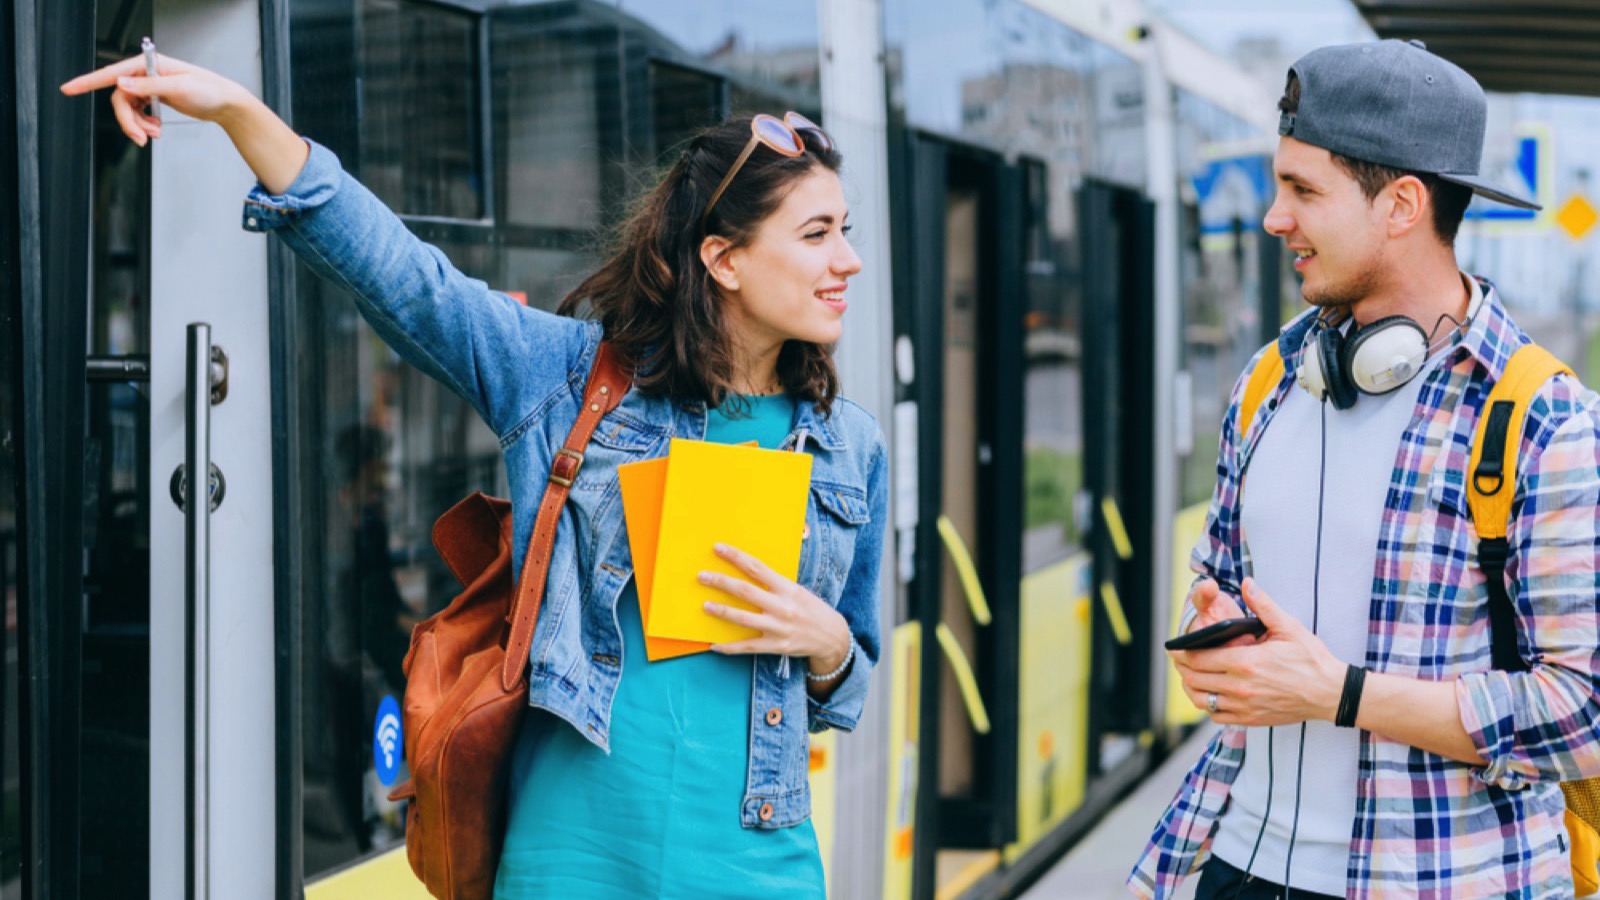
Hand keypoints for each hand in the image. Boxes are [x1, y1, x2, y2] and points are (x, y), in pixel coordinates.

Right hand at [62, 53, 307, 194]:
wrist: (224, 103)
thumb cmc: (208, 90)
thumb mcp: (179, 87)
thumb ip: (149, 86)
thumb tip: (121, 83)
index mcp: (148, 65)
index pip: (111, 73)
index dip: (88, 82)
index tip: (68, 88)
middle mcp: (145, 73)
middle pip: (120, 99)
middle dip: (128, 121)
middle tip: (143, 139)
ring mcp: (149, 87)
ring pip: (128, 109)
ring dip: (138, 125)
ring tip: (155, 135)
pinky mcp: (154, 99)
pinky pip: (138, 114)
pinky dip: (145, 125)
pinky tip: (156, 130)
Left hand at [699, 543, 850, 671]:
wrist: (832, 637)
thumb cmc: (811, 609)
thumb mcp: (798, 591)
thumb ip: (775, 584)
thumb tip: (746, 572)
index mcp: (788, 588)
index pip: (757, 567)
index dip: (736, 556)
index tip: (718, 548)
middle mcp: (782, 606)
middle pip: (745, 591)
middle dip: (721, 582)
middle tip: (702, 576)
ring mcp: (778, 628)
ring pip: (743, 619)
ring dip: (722, 612)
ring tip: (705, 606)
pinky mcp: (776, 646)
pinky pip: (747, 647)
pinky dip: (729, 647)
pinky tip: (714, 645)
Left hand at [1169, 577, 1345, 725]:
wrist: (1330, 693)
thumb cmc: (1311, 660)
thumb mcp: (1288, 627)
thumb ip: (1263, 605)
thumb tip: (1247, 583)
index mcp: (1245, 662)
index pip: (1198, 659)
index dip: (1181, 653)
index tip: (1174, 648)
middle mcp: (1240, 687)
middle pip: (1194, 679)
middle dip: (1182, 668)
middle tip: (1178, 659)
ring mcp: (1244, 706)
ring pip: (1201, 700)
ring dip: (1190, 688)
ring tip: (1189, 677)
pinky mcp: (1250, 719)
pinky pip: (1216, 715)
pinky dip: (1207, 705)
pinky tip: (1210, 693)